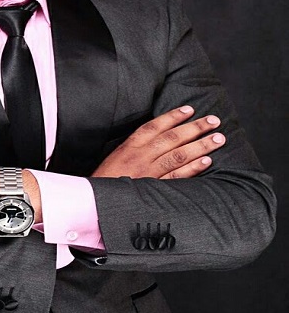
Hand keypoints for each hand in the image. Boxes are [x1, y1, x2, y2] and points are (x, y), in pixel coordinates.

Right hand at [91, 105, 224, 179]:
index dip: (173, 116)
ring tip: (218, 138)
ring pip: (179, 155)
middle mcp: (140, 156)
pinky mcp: (154, 188)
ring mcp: (148, 172)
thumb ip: (134, 148)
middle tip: (213, 120)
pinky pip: (178, 176)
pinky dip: (193, 168)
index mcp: (129, 146)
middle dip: (195, 127)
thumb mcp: (115, 157)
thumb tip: (157, 138)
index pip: (154, 126)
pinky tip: (207, 161)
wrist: (94, 203)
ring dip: (201, 145)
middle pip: (172, 138)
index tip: (190, 109)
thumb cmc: (105, 181)